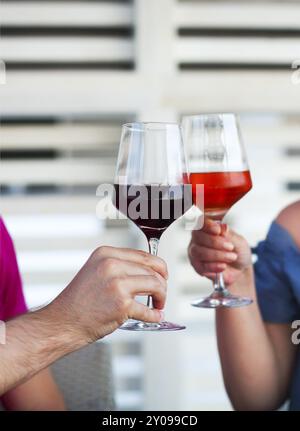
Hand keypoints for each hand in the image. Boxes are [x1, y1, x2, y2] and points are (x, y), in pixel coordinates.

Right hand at [48, 246, 167, 342]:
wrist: (62, 322)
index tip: (163, 275)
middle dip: (162, 283)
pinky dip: (155, 315)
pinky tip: (155, 316)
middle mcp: (112, 265)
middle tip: (161, 294)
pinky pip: (148, 310)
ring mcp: (117, 284)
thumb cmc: (79, 301)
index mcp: (106, 254)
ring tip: (158, 304)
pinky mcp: (121, 305)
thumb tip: (148, 271)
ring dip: (161, 297)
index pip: (143, 255)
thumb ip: (119, 267)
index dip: (159, 266)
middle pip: (152, 269)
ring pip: (155, 285)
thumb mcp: (96, 272)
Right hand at [188, 218, 251, 284]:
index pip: (201, 222)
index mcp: (207, 228)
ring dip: (216, 255)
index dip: (207, 225)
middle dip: (215, 242)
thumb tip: (223, 227)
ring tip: (231, 257)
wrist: (240, 269)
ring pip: (198, 252)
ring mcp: (196, 253)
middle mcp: (198, 239)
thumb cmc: (237, 251)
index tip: (218, 230)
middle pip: (198, 237)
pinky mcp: (197, 267)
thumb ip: (229, 235)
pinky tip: (223, 266)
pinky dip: (213, 266)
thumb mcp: (238, 241)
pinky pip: (200, 267)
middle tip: (230, 247)